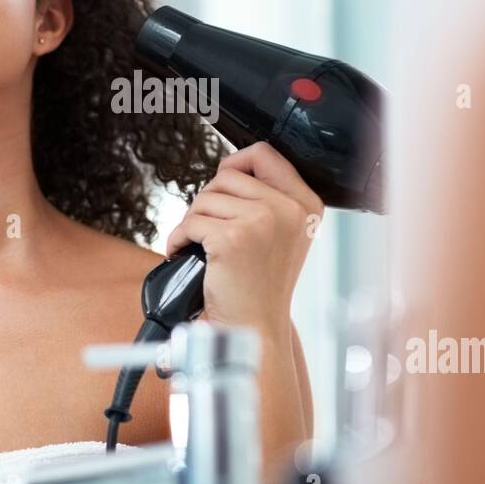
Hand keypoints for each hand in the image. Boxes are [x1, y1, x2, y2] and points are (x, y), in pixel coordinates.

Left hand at [164, 141, 324, 336]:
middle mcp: (289, 209)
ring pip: (205, 198)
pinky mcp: (232, 238)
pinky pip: (189, 223)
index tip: (224, 187)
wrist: (255, 329)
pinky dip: (178, 239)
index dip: (235, 164)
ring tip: (203, 247)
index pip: (264, 154)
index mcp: (306, 203)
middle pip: (227, 176)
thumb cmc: (262, 287)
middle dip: (209, 202)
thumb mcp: (283, 234)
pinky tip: (186, 255)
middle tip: (211, 231)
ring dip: (193, 222)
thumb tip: (230, 169)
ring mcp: (262, 221)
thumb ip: (268, 198)